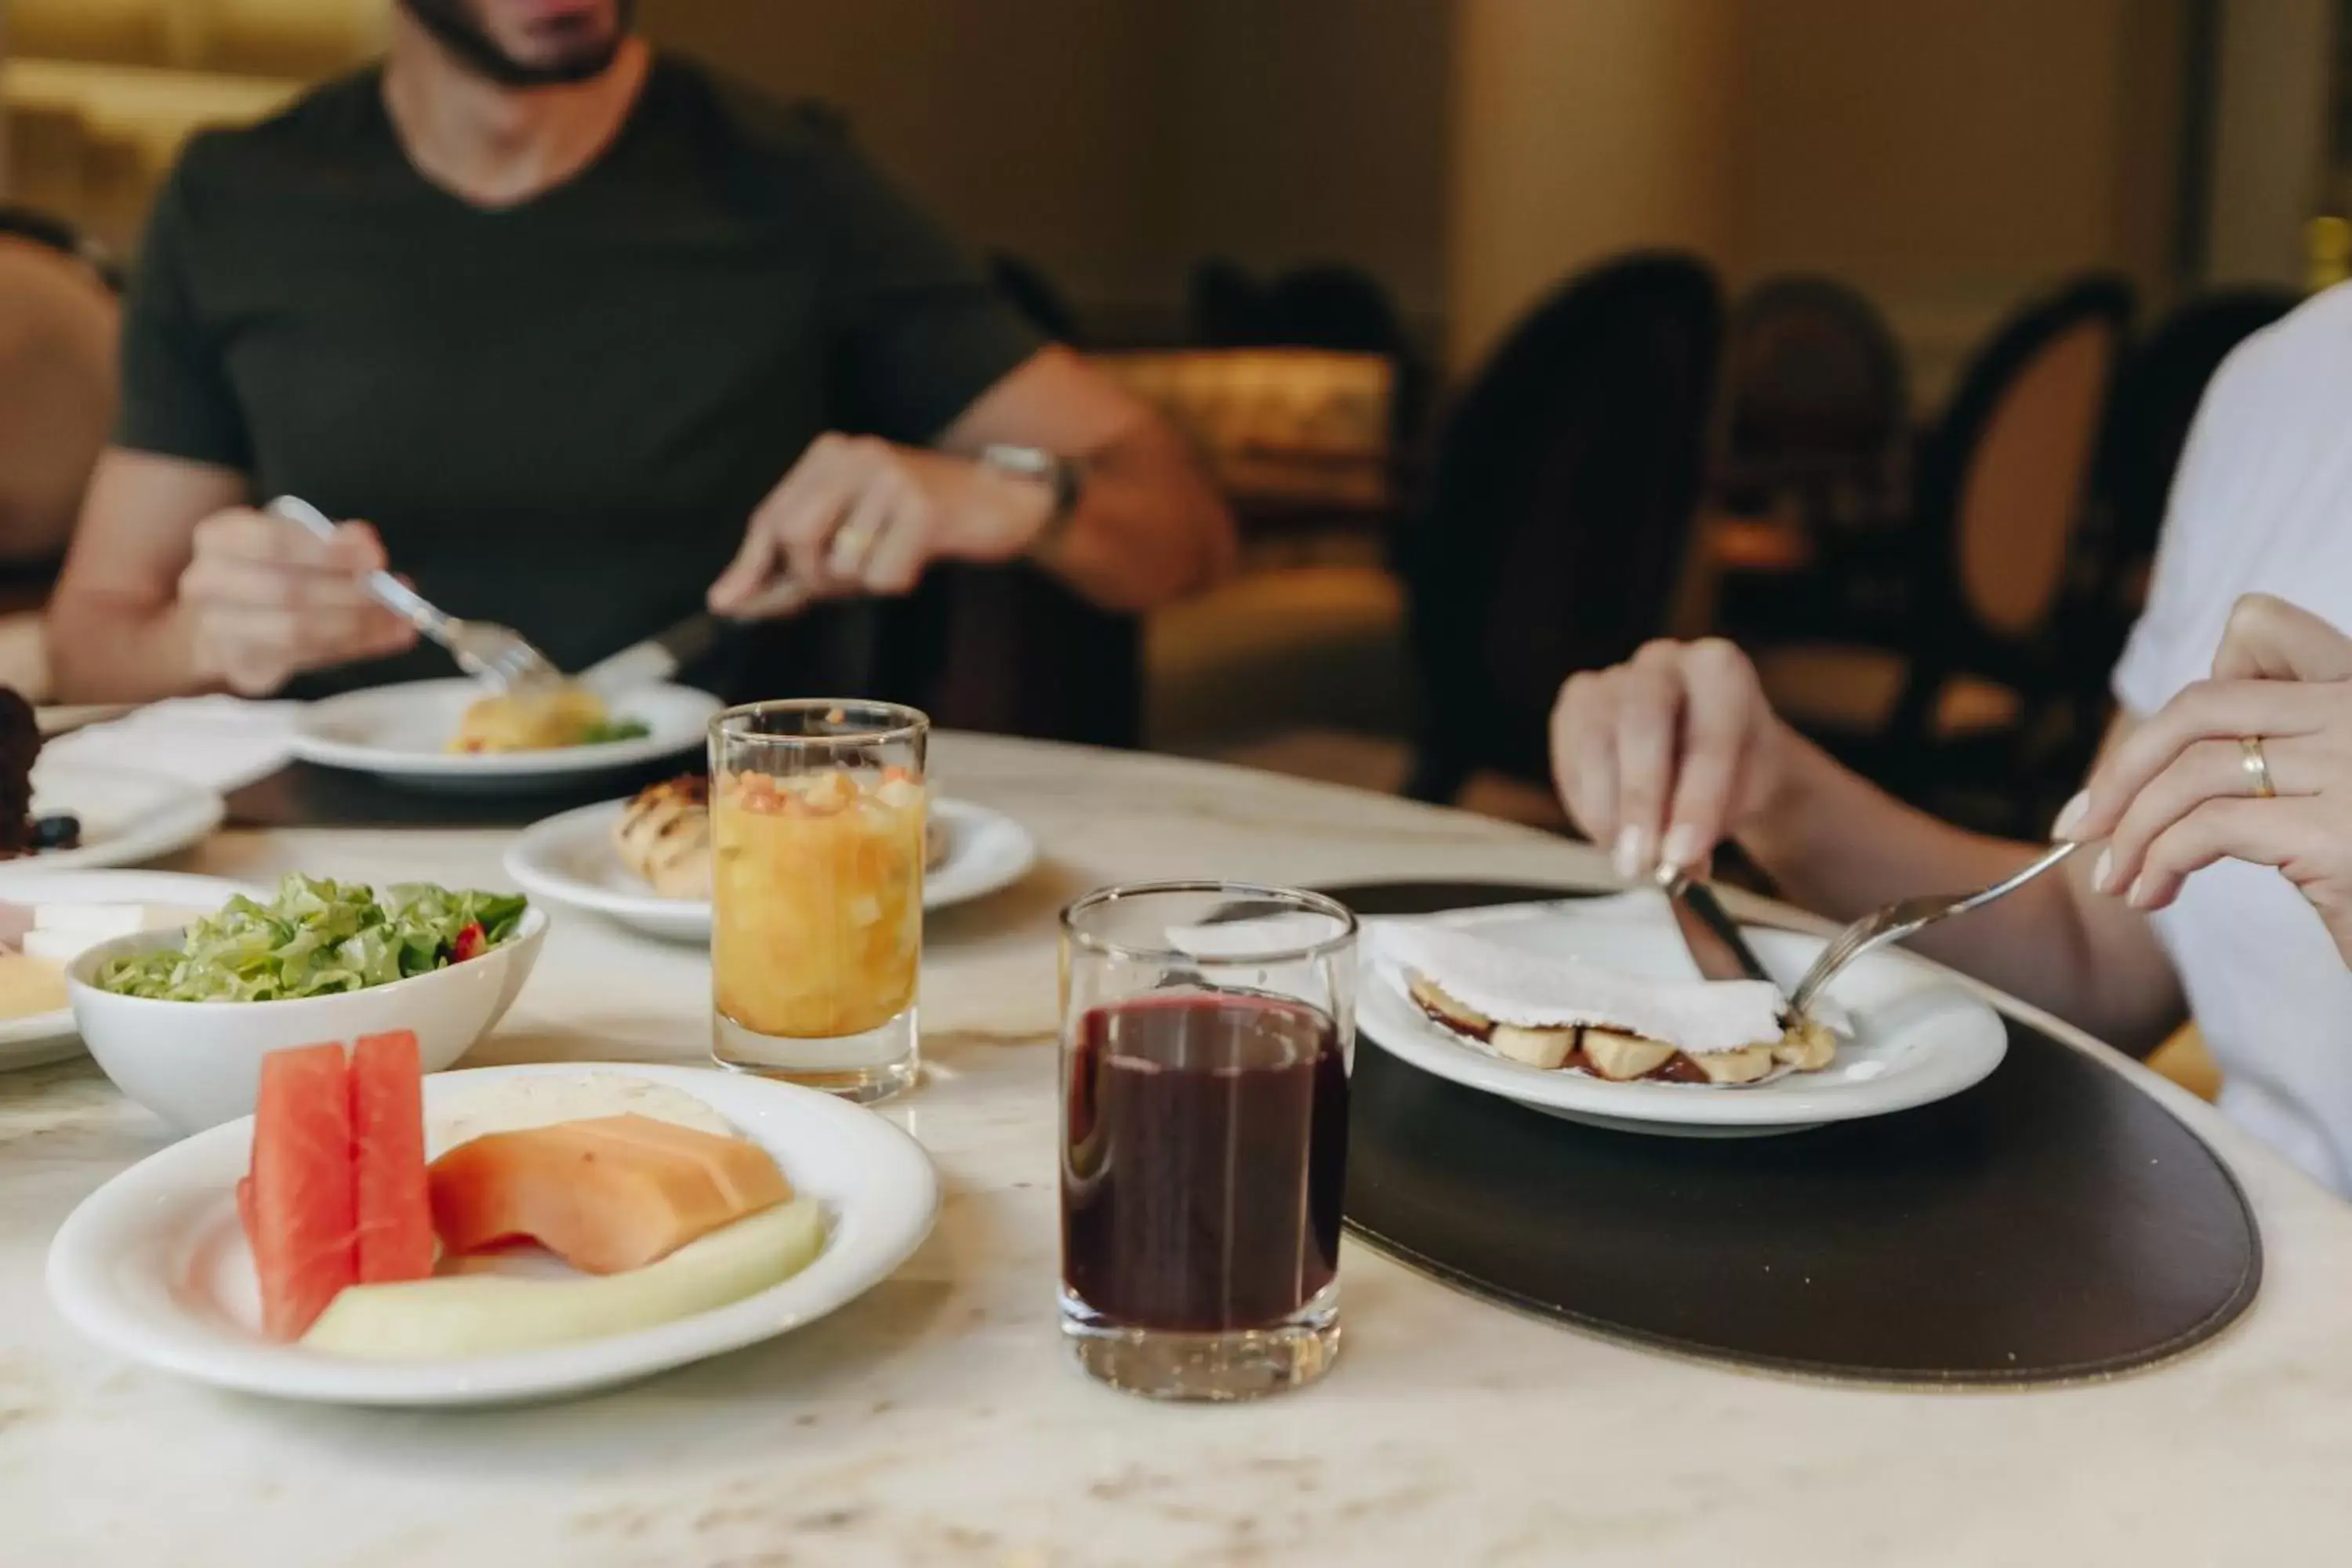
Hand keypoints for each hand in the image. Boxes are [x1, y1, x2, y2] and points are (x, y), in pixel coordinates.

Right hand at [177, 507, 416, 695]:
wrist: (214, 624)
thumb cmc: (263, 573)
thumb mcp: (291, 544)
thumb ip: (329, 542)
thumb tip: (367, 542)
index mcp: (219, 537)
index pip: (274, 540)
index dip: (329, 551)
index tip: (376, 556)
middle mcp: (208, 582)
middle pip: (287, 590)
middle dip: (350, 593)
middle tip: (394, 593)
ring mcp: (218, 630)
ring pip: (296, 631)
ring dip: (358, 625)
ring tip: (399, 619)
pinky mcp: (241, 667)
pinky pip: (305, 659)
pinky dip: (354, 647)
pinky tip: (386, 637)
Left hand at [708, 433, 1055, 617]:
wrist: (1003, 498)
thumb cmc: (916, 521)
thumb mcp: (851, 531)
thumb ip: (793, 562)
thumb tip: (729, 601)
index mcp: (829, 455)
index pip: (770, 516)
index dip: (749, 566)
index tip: (726, 604)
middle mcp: (855, 457)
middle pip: (795, 538)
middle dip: (812, 577)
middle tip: (845, 583)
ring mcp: (890, 480)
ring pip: (842, 564)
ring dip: (862, 582)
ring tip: (892, 557)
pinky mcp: (923, 510)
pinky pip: (884, 576)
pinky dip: (897, 582)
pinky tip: (918, 559)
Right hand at [1550, 638, 1797, 878]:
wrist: (1714, 756)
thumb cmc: (1734, 774)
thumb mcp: (1741, 801)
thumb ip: (1709, 825)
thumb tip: (1673, 865)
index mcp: (1721, 670)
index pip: (1709, 733)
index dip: (1696, 800)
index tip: (1682, 856)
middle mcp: (1664, 660)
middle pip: (1643, 718)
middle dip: (1641, 798)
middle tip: (1641, 861)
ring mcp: (1614, 677)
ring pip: (1596, 737)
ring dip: (1606, 809)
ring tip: (1626, 858)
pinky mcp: (1576, 700)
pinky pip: (1568, 753)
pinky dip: (1583, 803)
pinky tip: (1606, 833)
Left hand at [2066, 593, 2351, 964]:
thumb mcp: (2329, 786)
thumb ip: (2272, 746)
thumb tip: (2148, 758)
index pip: (2262, 630)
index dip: (2201, 685)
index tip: (2163, 751)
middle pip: (2201, 706)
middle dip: (2125, 769)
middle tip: (2084, 824)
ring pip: (2192, 773)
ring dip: (2131, 831)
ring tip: (2116, 879)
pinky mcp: (2337, 835)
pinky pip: (2208, 830)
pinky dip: (2158, 862)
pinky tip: (2150, 894)